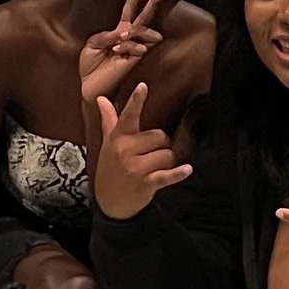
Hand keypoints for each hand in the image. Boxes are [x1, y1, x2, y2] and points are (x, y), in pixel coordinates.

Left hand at [78, 0, 172, 115]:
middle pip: (147, 13)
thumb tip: (124, 31)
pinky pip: (138, 46)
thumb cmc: (90, 65)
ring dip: (130, 34)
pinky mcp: (137, 59)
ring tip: (114, 47)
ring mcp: (135, 47)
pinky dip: (126, 47)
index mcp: (119, 28)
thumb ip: (107, 34)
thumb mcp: (92, 43)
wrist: (89, 86)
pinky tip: (117, 54)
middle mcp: (130, 36)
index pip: (133, 5)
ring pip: (143, 30)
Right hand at [93, 81, 193, 217]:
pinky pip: (167, 174)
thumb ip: (109, 120)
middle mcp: (125, 150)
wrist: (109, 202)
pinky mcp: (146, 183)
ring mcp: (135, 167)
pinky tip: (187, 169)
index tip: (143, 86)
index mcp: (118, 138)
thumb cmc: (111, 168)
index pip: (128, 116)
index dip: (136, 101)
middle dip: (162, 145)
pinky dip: (178, 173)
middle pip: (160, 137)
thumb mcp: (108, 144)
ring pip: (167, 154)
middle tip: (152, 155)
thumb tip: (101, 98)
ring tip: (155, 168)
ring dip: (168, 161)